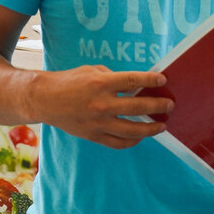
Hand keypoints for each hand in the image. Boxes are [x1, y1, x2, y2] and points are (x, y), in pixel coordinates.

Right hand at [27, 64, 172, 148]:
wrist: (44, 99)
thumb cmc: (69, 81)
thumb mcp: (92, 71)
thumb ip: (114, 78)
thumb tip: (136, 87)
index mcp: (101, 83)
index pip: (133, 81)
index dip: (151, 80)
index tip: (163, 80)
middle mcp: (101, 103)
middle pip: (138, 107)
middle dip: (158, 106)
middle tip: (169, 105)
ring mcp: (98, 122)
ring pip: (132, 130)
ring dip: (151, 128)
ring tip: (162, 125)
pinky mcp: (93, 136)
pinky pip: (118, 143)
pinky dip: (132, 141)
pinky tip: (141, 136)